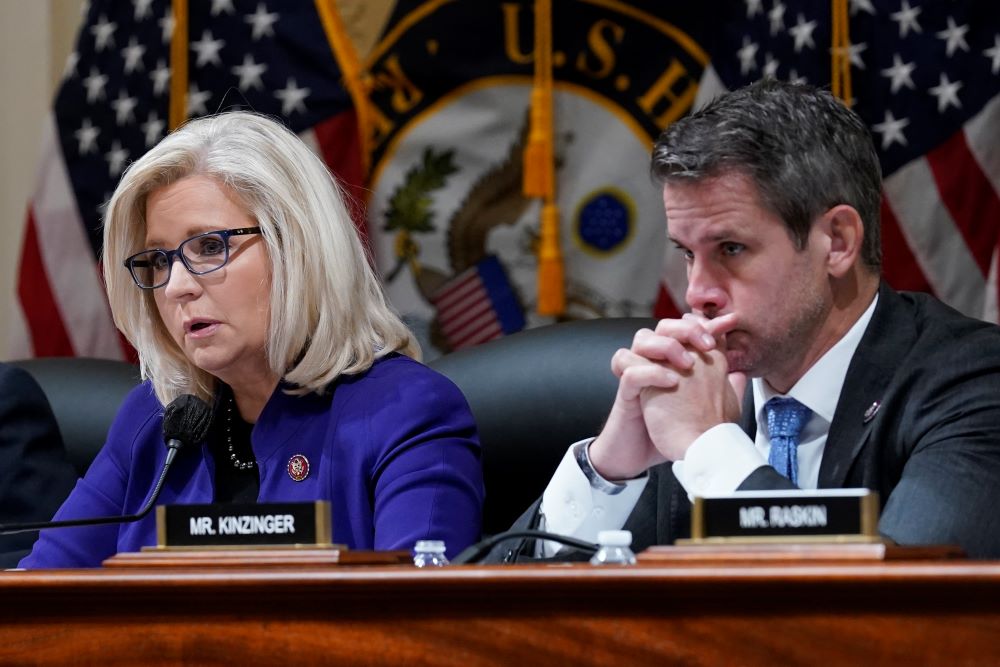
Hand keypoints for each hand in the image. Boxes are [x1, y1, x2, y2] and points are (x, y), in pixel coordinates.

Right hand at [588, 314, 737, 479]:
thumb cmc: (672, 433)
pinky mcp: (626, 394)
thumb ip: (721, 389)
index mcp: (672, 362)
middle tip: (707, 344)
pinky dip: (650, 372)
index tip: (729, 323)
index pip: (685, 329)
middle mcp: (654, 364)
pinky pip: (630, 371)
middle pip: (662, 326)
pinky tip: (671, 382)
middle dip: (685, 329)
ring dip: (666, 345)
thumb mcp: (704, 408)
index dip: (705, 322)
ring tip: (687, 364)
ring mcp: (638, 376)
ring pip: (640, 339)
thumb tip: (741, 374)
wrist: (645, 458)